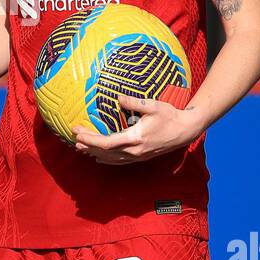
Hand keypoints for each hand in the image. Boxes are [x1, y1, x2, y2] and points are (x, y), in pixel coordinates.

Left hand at [71, 94, 204, 164]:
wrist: (186, 131)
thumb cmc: (170, 116)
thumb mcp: (153, 105)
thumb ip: (134, 102)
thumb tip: (118, 97)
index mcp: (135, 138)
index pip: (105, 143)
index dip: (89, 139)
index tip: (77, 131)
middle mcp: (134, 151)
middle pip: (104, 152)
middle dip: (87, 145)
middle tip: (74, 138)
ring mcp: (137, 156)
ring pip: (110, 159)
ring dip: (94, 153)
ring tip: (81, 147)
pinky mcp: (140, 157)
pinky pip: (119, 161)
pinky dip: (106, 159)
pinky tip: (99, 157)